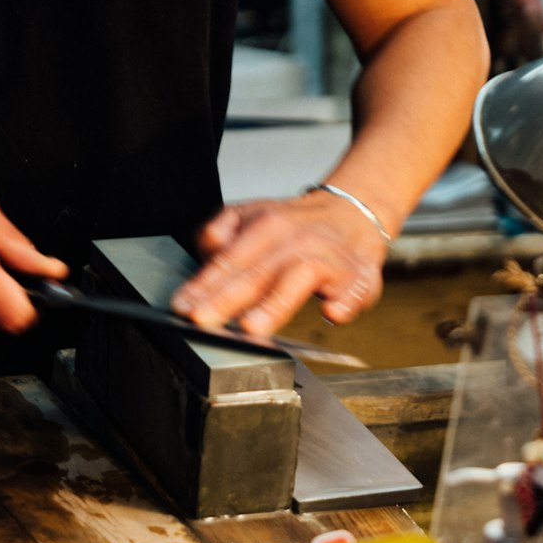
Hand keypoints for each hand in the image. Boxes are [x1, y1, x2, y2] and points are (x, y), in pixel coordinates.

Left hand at [170, 190, 386, 334]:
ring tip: (252, 326)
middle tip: (203, 319)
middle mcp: (297, 240)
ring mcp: (330, 259)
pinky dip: (346, 302)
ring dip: (276, 303)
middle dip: (228, 298)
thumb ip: (220, 231)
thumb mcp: (251, 215)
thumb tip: (207, 251)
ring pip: (300, 277)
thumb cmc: (295, 225)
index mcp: (267, 225)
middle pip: (258, 271)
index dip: (204, 284)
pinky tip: (333, 313)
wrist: (352, 215)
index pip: (229, 259)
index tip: (183, 306)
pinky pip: (355, 291)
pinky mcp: (359, 278)